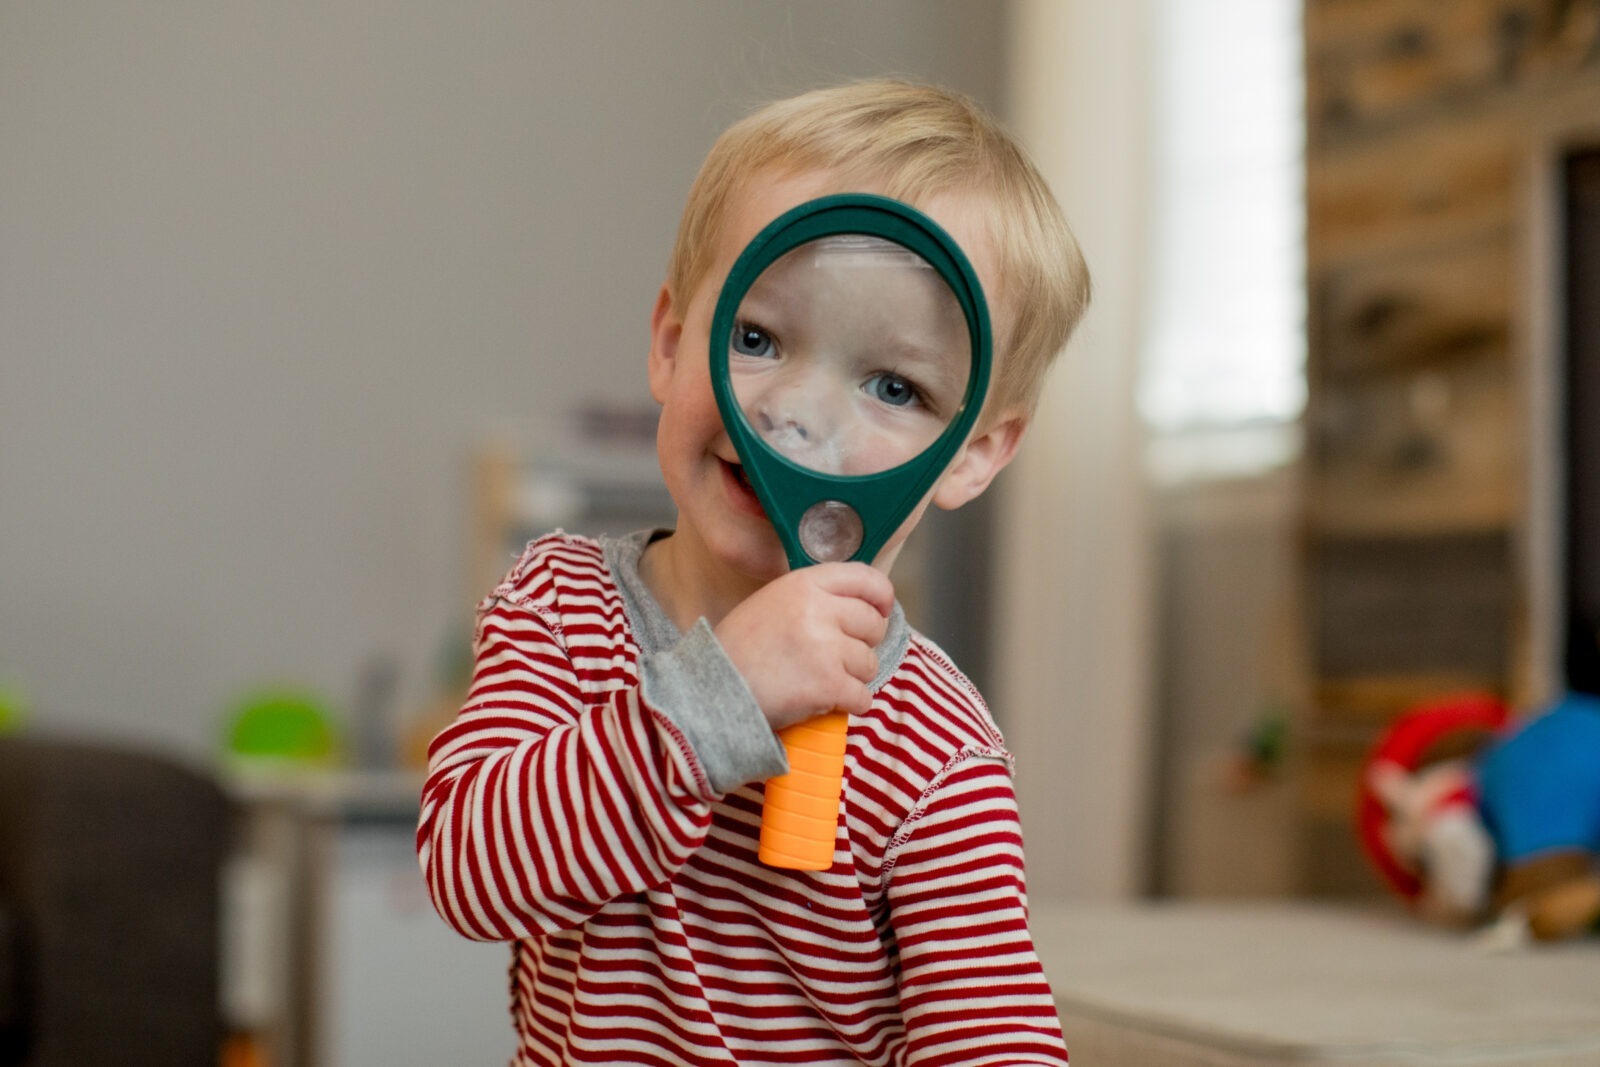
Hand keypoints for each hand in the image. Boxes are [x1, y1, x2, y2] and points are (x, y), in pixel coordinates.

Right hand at [714, 563, 892, 731]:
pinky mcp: (828, 684)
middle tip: (835, 657)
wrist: (713, 692)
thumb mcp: (770, 603)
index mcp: (802, 584)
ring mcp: (825, 647)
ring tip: (819, 680)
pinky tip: (824, 702)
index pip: (865, 578)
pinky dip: (848, 704)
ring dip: (852, 677)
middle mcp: (818, 609)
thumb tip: (861, 604)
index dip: (880, 597)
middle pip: (873, 624)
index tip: (880, 611)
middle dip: (862, 644)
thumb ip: (812, 598)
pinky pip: (863, 696)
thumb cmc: (739, 651)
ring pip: (870, 664)